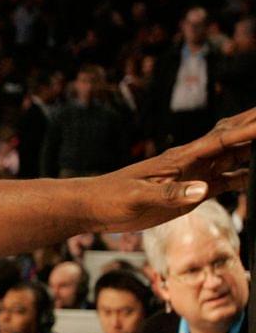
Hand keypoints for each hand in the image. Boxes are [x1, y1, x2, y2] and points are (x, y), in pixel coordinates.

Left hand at [90, 108, 254, 231]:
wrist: (93, 206)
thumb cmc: (111, 198)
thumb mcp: (138, 198)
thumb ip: (171, 194)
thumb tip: (205, 188)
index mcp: (180, 158)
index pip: (223, 139)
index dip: (249, 130)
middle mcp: (190, 162)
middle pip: (231, 139)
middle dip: (254, 126)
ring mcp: (191, 175)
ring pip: (231, 156)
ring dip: (254, 149)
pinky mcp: (189, 191)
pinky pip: (223, 180)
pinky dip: (243, 175)